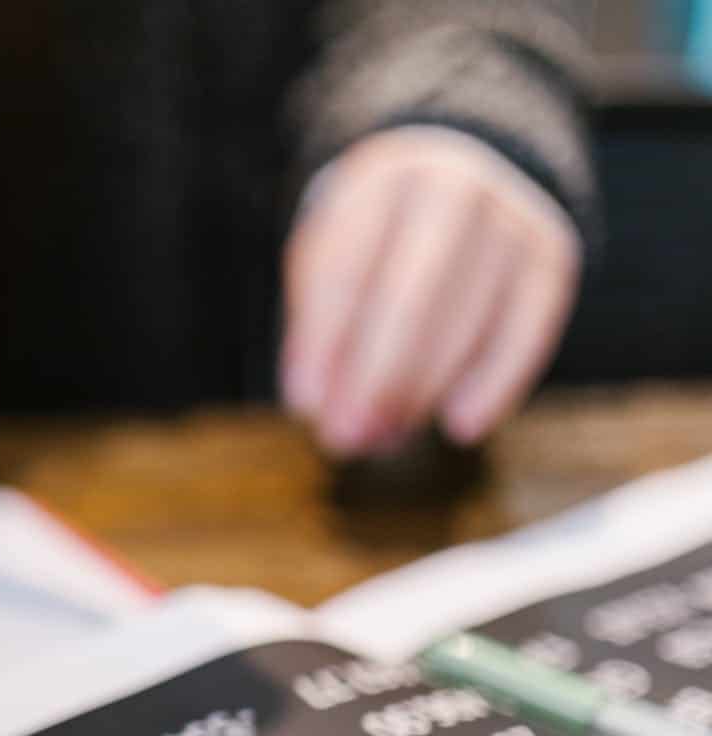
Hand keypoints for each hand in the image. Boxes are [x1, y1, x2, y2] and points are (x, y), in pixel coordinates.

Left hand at [280, 128, 580, 456]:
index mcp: (378, 184)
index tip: (305, 406)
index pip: (344, 269)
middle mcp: (452, 188)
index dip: (322, 345)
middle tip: (347, 439)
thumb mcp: (330, 262)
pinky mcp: (550, 255)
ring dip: (423, 390)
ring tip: (384, 438)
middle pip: (412, 295)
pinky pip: (527, 328)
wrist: (456, 177)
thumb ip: (318, 331)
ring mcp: (509, 218)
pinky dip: (496, 382)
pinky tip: (460, 425)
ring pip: (468, 317)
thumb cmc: (374, 241)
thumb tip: (317, 407)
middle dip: (377, 378)